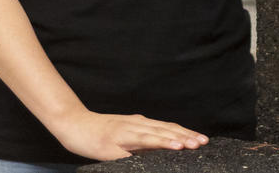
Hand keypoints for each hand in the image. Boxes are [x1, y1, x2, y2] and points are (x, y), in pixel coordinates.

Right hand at [50, 108, 208, 161]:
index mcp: (139, 125)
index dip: (185, 133)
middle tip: (204, 142)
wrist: (73, 125)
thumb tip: (157, 153)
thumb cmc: (97, 135)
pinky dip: (158, 143)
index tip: (201, 139)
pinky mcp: (117, 140)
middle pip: (166, 129)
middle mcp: (136, 124)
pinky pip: (140, 142)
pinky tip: (169, 146)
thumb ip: (139, 145)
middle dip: (187, 136)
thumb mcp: (122, 139)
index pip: (167, 128)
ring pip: (157, 134)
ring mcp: (127, 131)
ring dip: (176, 139)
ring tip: (193, 145)